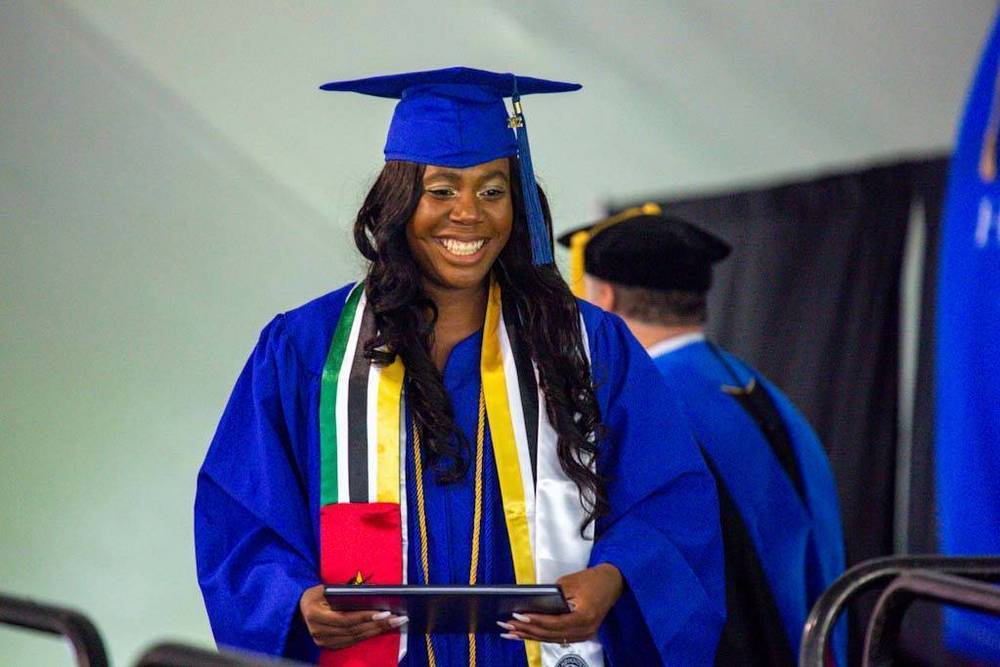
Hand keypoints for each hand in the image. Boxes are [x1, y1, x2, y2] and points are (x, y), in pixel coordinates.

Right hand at [298, 584, 406, 649]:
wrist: (298, 609)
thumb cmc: (315, 594)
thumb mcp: (325, 588)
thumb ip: (343, 591)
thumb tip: (371, 591)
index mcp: (314, 614)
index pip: (345, 619)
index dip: (365, 617)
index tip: (384, 613)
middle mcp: (317, 631)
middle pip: (353, 630)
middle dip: (377, 624)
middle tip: (397, 618)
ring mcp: (322, 641)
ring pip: (355, 637)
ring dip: (376, 631)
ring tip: (395, 623)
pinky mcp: (329, 645)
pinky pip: (352, 642)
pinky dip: (368, 635)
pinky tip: (381, 629)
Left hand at [501, 563, 623, 644]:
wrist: (613, 582)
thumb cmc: (592, 579)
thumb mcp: (570, 582)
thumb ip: (552, 596)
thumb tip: (530, 604)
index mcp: (584, 616)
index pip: (554, 623)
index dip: (534, 621)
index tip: (516, 616)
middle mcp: (585, 630)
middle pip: (550, 634)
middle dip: (526, 630)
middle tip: (507, 625)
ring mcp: (584, 635)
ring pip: (552, 639)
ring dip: (530, 636)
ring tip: (511, 632)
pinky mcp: (581, 634)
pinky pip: (557, 637)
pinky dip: (541, 635)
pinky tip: (527, 634)